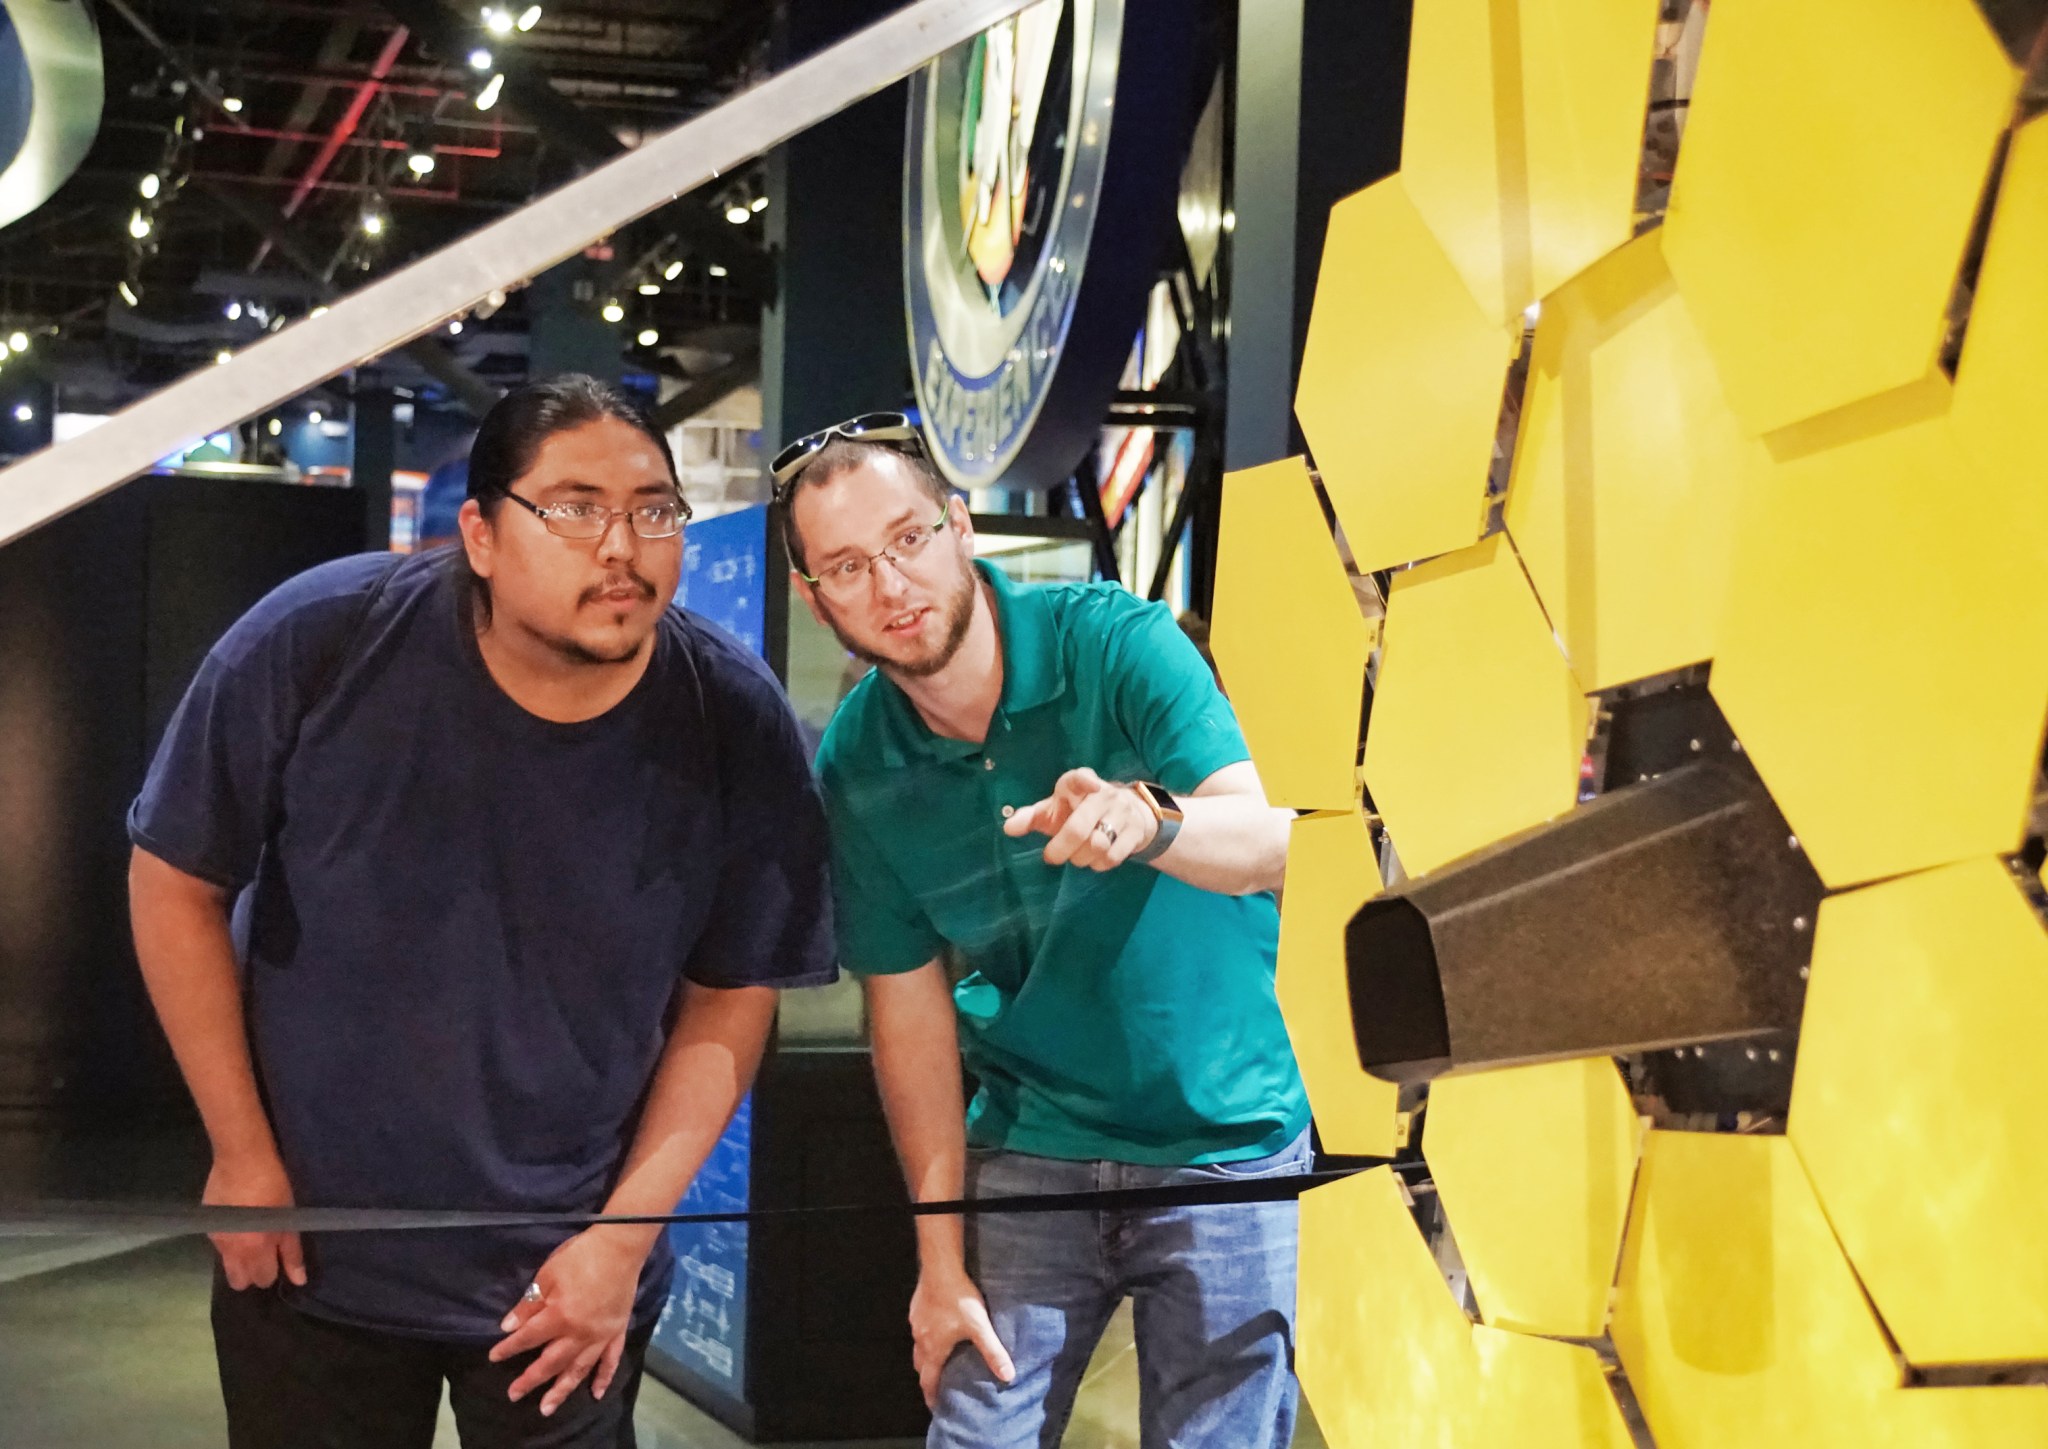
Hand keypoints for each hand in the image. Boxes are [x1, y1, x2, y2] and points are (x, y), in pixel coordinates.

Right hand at [205, 1149, 305, 1290]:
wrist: (241, 1159)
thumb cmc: (274, 1185)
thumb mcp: (289, 1218)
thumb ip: (291, 1252)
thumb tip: (299, 1280)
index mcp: (255, 1248)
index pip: (263, 1279)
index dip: (273, 1271)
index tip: (277, 1259)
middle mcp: (231, 1250)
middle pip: (239, 1281)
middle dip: (252, 1274)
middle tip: (263, 1253)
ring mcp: (216, 1238)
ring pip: (227, 1265)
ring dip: (239, 1259)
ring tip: (251, 1237)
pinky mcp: (207, 1226)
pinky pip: (219, 1246)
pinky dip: (229, 1242)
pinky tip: (238, 1223)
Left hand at [491, 1225, 652, 1416]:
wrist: (620, 1247)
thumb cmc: (580, 1256)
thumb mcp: (548, 1275)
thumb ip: (529, 1304)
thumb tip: (509, 1326)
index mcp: (560, 1317)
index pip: (528, 1338)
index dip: (509, 1348)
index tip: (494, 1357)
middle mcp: (579, 1334)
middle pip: (551, 1362)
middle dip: (530, 1379)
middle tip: (514, 1395)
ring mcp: (600, 1336)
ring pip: (578, 1369)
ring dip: (561, 1390)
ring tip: (547, 1407)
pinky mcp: (617, 1332)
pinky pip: (610, 1360)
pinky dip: (603, 1378)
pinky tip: (596, 1393)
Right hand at [909, 1264, 1013, 1408]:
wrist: (940, 1267)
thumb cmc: (959, 1298)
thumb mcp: (980, 1326)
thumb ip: (993, 1351)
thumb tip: (1008, 1375)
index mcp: (933, 1348)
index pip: (928, 1380)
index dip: (931, 1395)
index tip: (935, 1406)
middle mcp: (920, 1338)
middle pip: (920, 1365)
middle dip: (928, 1376)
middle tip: (938, 1383)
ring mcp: (916, 1322)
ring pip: (918, 1346)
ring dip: (927, 1355)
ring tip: (940, 1358)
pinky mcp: (916, 1308)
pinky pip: (919, 1328)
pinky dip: (926, 1335)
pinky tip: (938, 1327)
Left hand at [1002, 767, 1154, 870]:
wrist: (1128, 813)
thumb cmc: (1079, 811)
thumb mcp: (1054, 810)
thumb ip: (1030, 817)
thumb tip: (1008, 828)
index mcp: (1078, 784)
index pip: (1081, 777)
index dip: (1085, 780)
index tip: (1091, 785)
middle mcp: (1103, 794)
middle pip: (1080, 827)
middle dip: (1061, 848)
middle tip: (1052, 857)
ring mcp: (1122, 812)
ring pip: (1098, 845)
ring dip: (1081, 859)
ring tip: (1076, 857)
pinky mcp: (1136, 830)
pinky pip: (1113, 856)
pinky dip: (1099, 864)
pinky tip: (1094, 860)